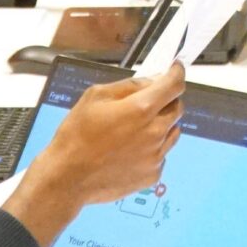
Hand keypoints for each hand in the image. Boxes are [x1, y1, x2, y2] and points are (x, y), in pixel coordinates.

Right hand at [5, 64, 186, 246]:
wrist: (68, 177)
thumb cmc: (77, 134)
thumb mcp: (95, 96)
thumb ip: (129, 86)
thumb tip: (153, 81)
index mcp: (142, 109)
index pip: (175, 85)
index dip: (177, 73)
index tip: (175, 69)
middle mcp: (156, 132)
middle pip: (177, 108)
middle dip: (166, 100)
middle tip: (146, 102)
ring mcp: (157, 156)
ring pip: (172, 131)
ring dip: (161, 124)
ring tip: (133, 130)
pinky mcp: (153, 174)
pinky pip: (162, 154)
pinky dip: (153, 148)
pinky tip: (129, 151)